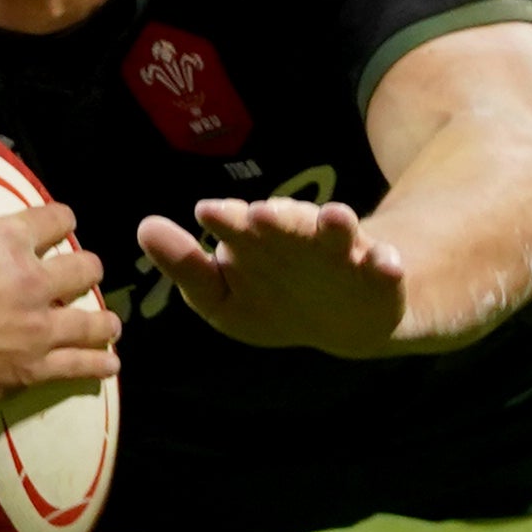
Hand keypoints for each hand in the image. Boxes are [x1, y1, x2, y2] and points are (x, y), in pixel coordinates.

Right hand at [0, 139, 119, 411]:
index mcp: (6, 240)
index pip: (57, 220)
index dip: (62, 220)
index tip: (63, 227)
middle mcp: (30, 282)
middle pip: (84, 269)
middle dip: (87, 268)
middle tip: (83, 274)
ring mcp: (33, 330)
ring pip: (91, 322)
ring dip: (103, 319)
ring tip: (109, 323)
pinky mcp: (28, 371)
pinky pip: (78, 366)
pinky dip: (98, 362)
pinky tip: (108, 362)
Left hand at [136, 196, 414, 355]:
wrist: (345, 318)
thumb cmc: (271, 297)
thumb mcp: (223, 294)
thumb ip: (186, 266)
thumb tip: (144, 227)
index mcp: (256, 240)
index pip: (236, 226)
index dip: (225, 221)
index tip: (207, 212)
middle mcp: (297, 238)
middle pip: (287, 224)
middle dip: (277, 219)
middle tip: (261, 214)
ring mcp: (341, 254)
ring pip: (337, 235)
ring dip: (336, 224)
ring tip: (337, 217)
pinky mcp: (378, 275)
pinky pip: (384, 267)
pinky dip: (385, 263)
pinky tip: (386, 262)